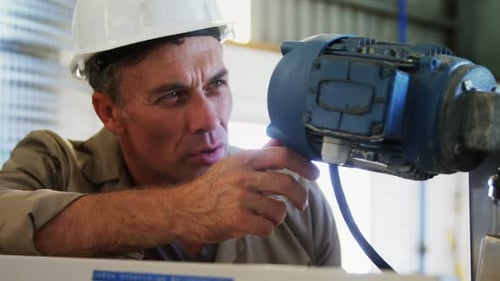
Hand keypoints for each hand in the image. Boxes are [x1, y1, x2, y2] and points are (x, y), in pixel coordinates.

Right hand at [171, 144, 318, 242]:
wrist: (182, 208)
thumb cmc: (210, 187)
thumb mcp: (233, 165)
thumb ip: (258, 156)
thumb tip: (280, 141)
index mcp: (244, 160)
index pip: (282, 155)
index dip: (303, 164)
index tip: (314, 173)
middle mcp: (243, 176)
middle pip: (286, 183)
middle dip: (300, 196)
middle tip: (301, 203)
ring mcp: (240, 198)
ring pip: (279, 209)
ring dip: (278, 216)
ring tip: (268, 216)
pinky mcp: (236, 219)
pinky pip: (267, 226)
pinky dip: (266, 228)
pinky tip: (256, 225)